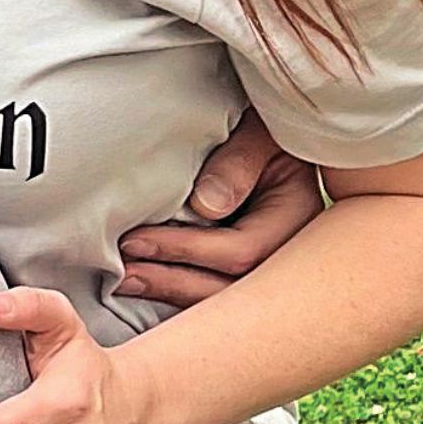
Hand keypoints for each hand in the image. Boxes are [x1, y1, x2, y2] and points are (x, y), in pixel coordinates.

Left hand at [111, 111, 321, 307]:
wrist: (266, 128)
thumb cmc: (263, 123)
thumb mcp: (258, 129)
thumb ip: (239, 160)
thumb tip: (207, 207)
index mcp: (298, 214)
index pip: (244, 250)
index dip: (187, 250)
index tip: (136, 240)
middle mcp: (290, 251)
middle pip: (234, 288)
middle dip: (174, 284)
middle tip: (124, 275)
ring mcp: (271, 266)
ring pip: (224, 300)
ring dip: (171, 293)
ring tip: (127, 281)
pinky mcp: (248, 270)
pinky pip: (215, 295)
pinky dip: (178, 294)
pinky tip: (146, 285)